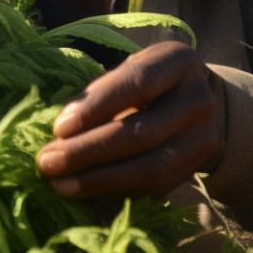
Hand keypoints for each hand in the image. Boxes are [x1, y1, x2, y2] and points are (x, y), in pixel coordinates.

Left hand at [35, 41, 221, 198]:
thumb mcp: (128, 70)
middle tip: (49, 163)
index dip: (97, 107)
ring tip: (60, 184)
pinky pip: (154, 187)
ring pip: (150, 167)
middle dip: (89, 151)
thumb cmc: (147, 81)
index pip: (138, 84)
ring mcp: (204, 137)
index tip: (59, 128)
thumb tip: (61, 130)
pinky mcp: (197, 167)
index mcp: (178, 62)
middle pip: (142, 133)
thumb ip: (101, 92)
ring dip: (99, 180)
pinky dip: (116, 190)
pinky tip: (86, 191)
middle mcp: (198, 99)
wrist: (196, 103)